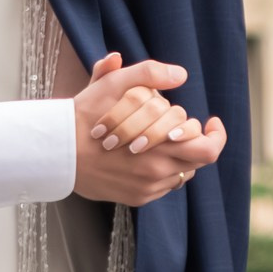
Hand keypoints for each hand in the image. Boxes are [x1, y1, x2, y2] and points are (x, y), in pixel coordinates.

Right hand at [71, 55, 226, 204]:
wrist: (56, 152)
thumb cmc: (85, 115)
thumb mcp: (113, 85)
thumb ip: (149, 73)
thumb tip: (179, 74)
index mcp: (161, 145)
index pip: (209, 148)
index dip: (216, 134)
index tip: (210, 121)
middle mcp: (158, 171)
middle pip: (198, 161)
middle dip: (195, 141)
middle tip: (181, 128)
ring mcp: (148, 188)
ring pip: (182, 172)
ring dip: (178, 156)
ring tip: (161, 140)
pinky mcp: (137, 198)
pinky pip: (164, 186)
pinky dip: (161, 171)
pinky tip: (144, 156)